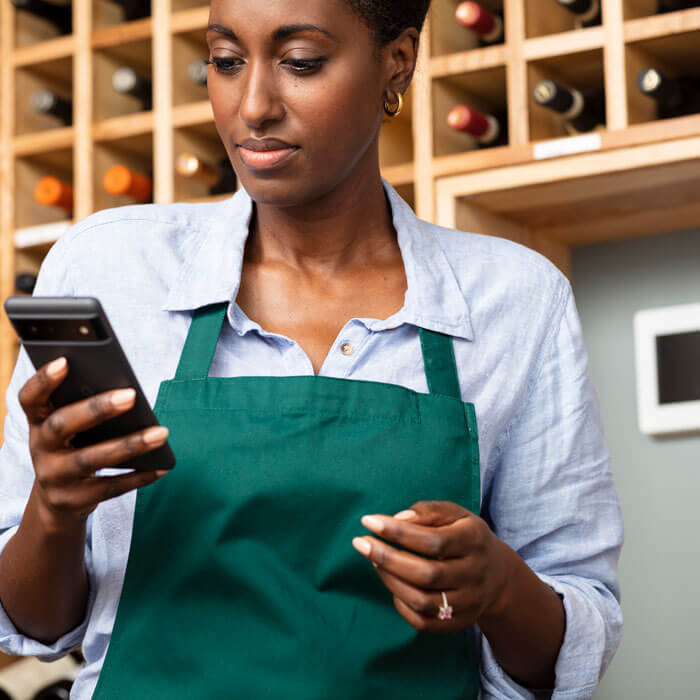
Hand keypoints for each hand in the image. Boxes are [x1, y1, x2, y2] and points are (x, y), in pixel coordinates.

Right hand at [18, 356, 169, 532]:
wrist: (58, 500)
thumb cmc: (74, 448)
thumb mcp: (70, 429)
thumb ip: (85, 409)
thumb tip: (127, 394)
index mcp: (38, 423)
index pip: (30, 399)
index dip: (43, 381)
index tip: (64, 361)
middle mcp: (40, 449)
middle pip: (62, 425)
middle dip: (96, 409)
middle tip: (131, 395)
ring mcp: (55, 477)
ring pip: (92, 459)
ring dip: (130, 445)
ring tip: (161, 433)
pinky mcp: (74, 500)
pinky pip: (111, 487)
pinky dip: (139, 475)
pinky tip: (162, 465)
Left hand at [352, 500, 513, 632]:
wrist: (498, 575)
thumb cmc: (465, 535)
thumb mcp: (455, 514)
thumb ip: (428, 512)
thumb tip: (398, 519)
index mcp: (475, 541)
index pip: (434, 541)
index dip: (398, 532)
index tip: (368, 521)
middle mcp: (475, 574)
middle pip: (427, 574)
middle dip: (387, 558)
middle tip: (360, 542)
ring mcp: (469, 603)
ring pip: (423, 601)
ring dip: (390, 580)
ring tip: (374, 561)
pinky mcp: (460, 623)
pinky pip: (424, 623)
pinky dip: (401, 604)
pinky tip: (392, 583)